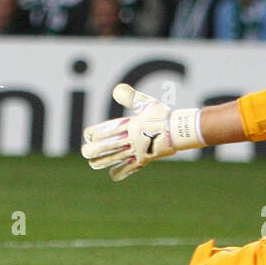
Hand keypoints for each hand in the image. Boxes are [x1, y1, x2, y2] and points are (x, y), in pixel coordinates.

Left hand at [81, 83, 203, 181]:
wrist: (180, 131)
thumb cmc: (162, 116)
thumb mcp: (147, 104)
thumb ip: (131, 97)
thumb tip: (116, 89)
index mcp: (130, 124)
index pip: (108, 130)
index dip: (96, 133)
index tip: (88, 134)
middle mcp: (132, 139)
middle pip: (109, 146)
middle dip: (95, 150)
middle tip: (85, 152)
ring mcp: (138, 150)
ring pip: (116, 158)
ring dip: (103, 161)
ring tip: (93, 163)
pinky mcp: (144, 159)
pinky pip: (130, 168)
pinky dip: (121, 172)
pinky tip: (113, 175)